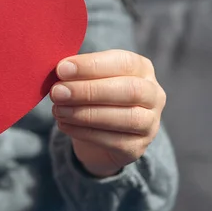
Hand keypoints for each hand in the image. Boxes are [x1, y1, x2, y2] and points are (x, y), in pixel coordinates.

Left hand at [51, 50, 165, 177]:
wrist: (99, 140)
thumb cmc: (94, 99)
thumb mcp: (89, 79)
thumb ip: (79, 73)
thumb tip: (61, 70)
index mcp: (142, 69)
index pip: (124, 62)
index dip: (92, 65)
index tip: (62, 69)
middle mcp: (153, 95)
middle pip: (130, 90)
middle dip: (89, 90)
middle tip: (58, 91)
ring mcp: (149, 124)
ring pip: (125, 118)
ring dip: (85, 113)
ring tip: (58, 109)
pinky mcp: (137, 148)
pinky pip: (113, 141)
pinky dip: (84, 132)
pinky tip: (64, 124)